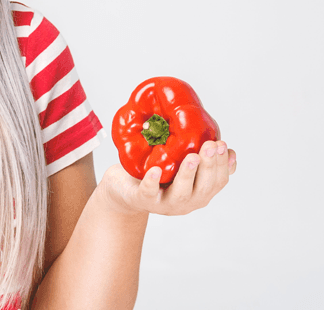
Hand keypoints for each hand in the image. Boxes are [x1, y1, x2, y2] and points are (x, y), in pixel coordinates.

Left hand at [99, 140, 236, 215]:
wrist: (125, 188)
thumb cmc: (157, 171)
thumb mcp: (180, 164)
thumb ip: (200, 157)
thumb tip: (224, 145)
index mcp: (198, 192)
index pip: (218, 181)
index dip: (223, 164)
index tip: (223, 144)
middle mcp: (186, 201)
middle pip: (204, 188)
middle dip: (210, 166)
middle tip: (211, 145)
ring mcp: (165, 204)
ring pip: (181, 193)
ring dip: (188, 174)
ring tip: (192, 156)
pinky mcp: (143, 200)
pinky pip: (149, 193)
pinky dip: (152, 182)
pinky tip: (155, 171)